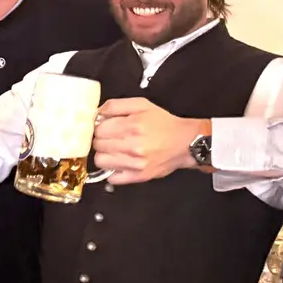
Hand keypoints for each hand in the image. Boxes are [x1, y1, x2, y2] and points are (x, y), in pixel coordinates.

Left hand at [92, 97, 206, 184]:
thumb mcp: (142, 105)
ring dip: (105, 155)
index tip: (107, 127)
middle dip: (102, 140)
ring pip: (100, 161)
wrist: (185, 143)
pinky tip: (120, 163)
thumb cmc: (163, 123)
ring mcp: (134, 163)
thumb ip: (116, 106)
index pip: (99, 129)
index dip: (101, 127)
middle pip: (98, 144)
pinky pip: (112, 178)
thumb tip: (97, 113)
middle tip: (113, 138)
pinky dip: (112, 171)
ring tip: (115, 150)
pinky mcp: (138, 176)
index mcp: (132, 125)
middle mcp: (132, 145)